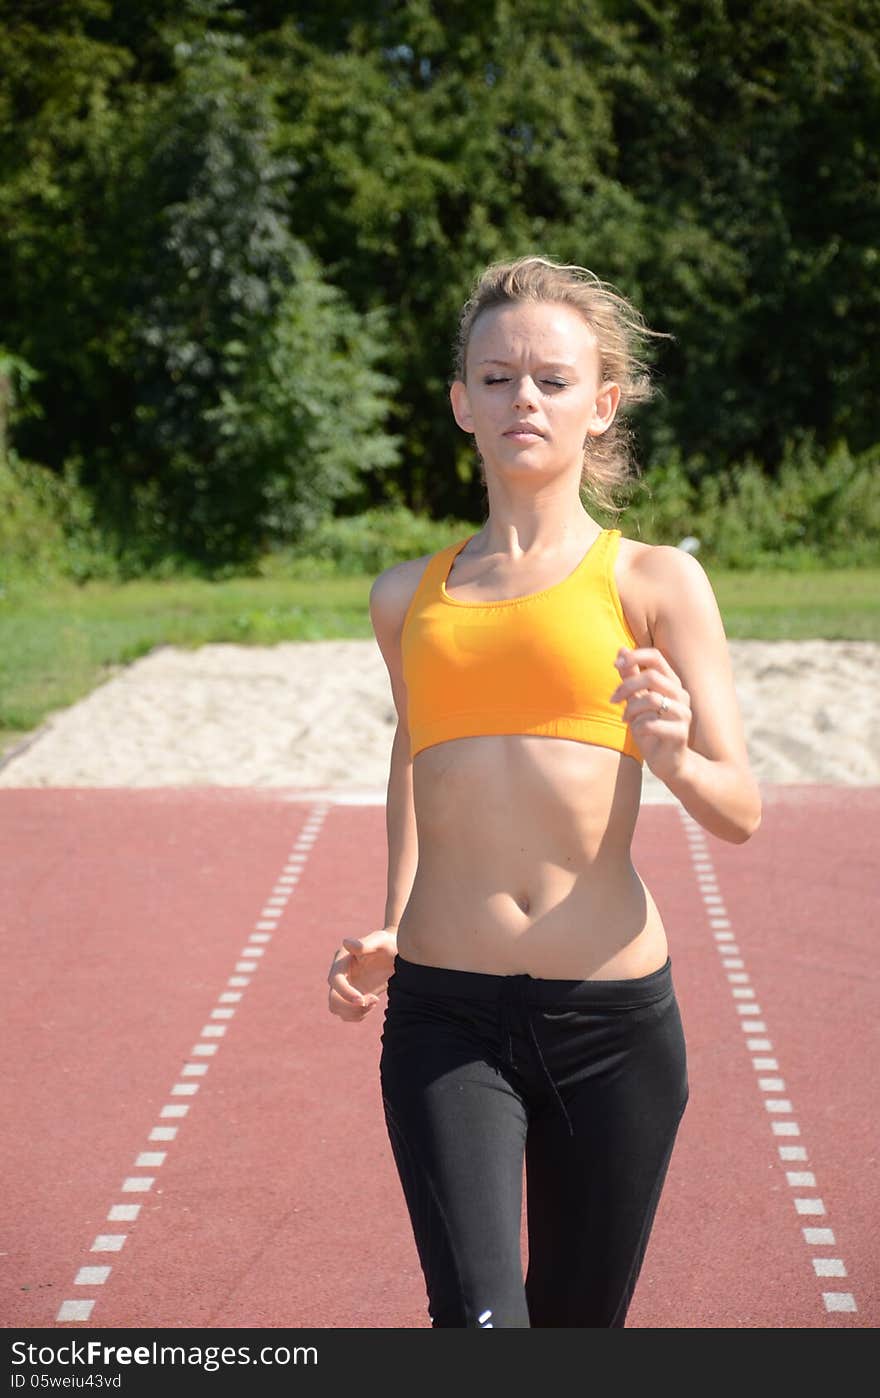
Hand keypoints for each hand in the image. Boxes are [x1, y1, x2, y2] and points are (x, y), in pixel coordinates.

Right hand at [327, 927, 397, 1022]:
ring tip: (375, 1001)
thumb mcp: (380, 940)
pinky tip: (374, 1003)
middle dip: (350, 1007)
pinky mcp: (353, 996)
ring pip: (337, 1009)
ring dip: (354, 1013)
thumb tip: (345, 942)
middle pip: (333, 999)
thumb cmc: (388, 943)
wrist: (396, 952)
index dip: (345, 993)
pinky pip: (347, 1013)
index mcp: (342, 960)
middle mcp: (340, 975)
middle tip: (374, 1000)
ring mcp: (346, 987)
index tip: (363, 1000)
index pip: (335, 981)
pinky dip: (359, 1015)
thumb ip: (365, 943)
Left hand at [610, 646, 691, 783]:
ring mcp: (683, 714)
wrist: (670, 764)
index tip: (615, 664)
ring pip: (651, 699)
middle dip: (627, 686)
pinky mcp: (680, 734)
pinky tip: (638, 732)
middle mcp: (681, 696)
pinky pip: (652, 724)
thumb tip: (621, 650)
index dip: (635, 656)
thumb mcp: (637, 701)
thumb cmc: (652, 730)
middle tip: (613, 699)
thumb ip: (631, 677)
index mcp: (672, 684)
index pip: (656, 657)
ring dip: (631, 709)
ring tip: (626, 719)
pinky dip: (639, 727)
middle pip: (652, 676)